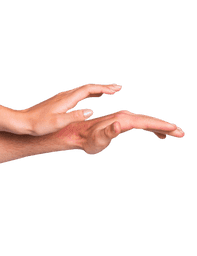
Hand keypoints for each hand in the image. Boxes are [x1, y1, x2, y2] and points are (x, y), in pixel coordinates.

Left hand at [16, 83, 122, 135]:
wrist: (21, 121)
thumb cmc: (38, 124)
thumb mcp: (57, 122)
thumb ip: (74, 116)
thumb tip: (91, 110)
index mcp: (66, 99)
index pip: (88, 90)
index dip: (103, 89)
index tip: (116, 90)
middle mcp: (64, 95)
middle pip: (87, 88)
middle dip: (104, 87)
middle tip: (118, 87)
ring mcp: (61, 98)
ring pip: (83, 90)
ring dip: (97, 90)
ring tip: (110, 91)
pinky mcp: (58, 101)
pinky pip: (78, 94)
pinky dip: (89, 94)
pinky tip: (92, 98)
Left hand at [55, 110, 183, 154]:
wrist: (74, 135)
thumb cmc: (85, 140)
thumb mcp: (96, 139)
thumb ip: (108, 132)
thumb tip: (120, 124)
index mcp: (121, 119)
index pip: (146, 122)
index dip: (161, 126)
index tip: (175, 129)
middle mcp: (123, 116)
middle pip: (148, 120)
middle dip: (166, 126)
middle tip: (181, 134)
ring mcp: (122, 118)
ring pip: (145, 121)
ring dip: (160, 127)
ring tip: (174, 134)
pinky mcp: (119, 121)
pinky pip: (139, 123)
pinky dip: (150, 127)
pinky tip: (157, 134)